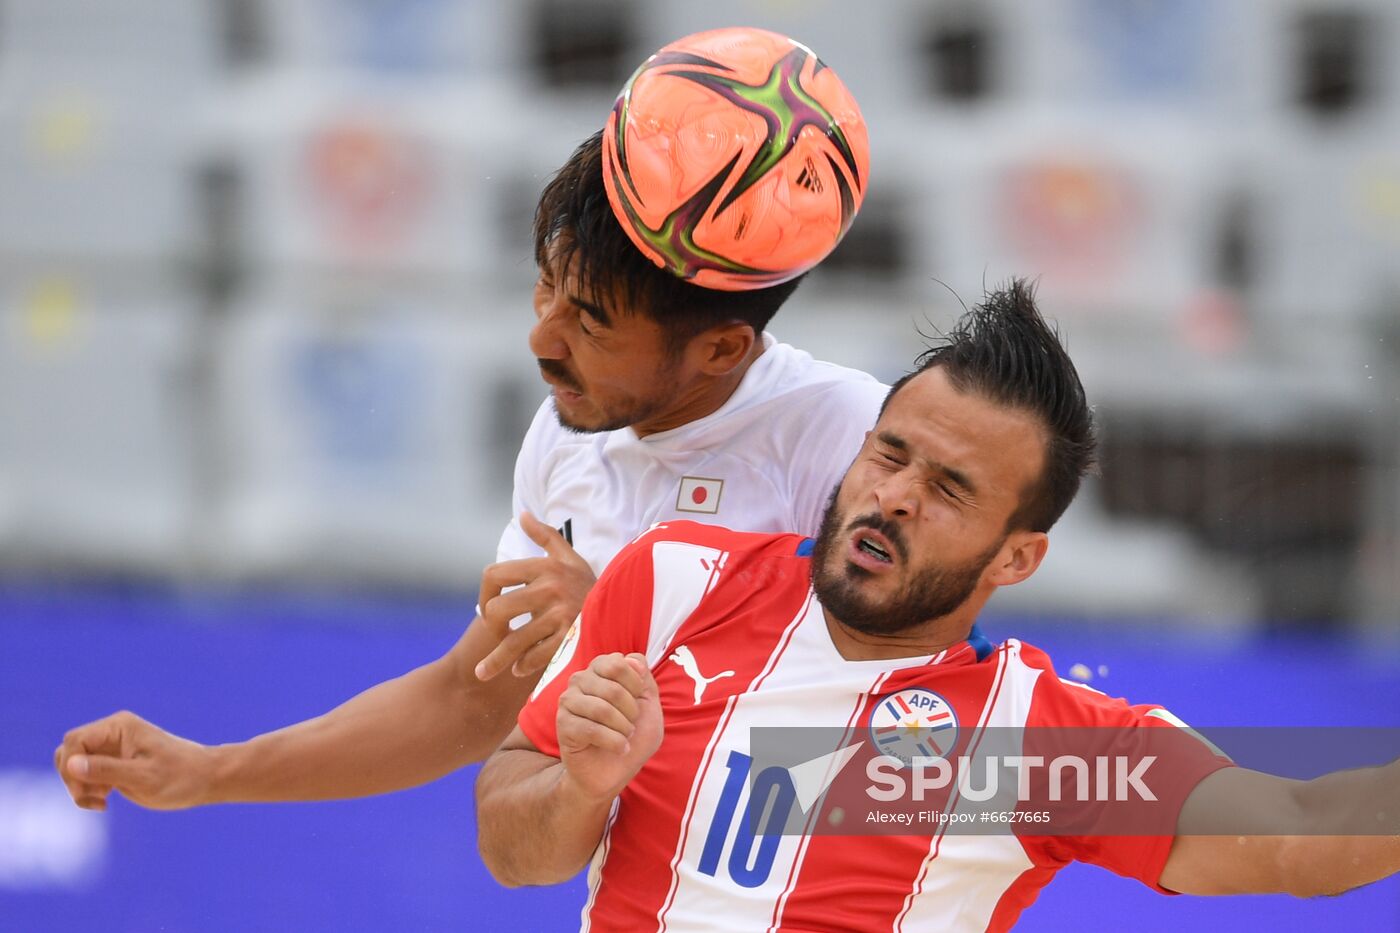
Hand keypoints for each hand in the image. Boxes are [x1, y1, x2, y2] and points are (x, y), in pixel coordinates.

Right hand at [54, 711, 214, 810]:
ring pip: (75, 764)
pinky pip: (86, 773)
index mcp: (119, 727)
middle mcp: (113, 732)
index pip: (74, 741)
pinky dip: (88, 789)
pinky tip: (106, 800)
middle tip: (96, 799)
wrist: (205, 779)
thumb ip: (107, 770)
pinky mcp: (115, 761)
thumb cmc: (180, 777)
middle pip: (70, 752)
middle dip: (74, 778)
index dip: (71, 768)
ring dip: (80, 785)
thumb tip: (71, 763)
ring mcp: (113, 746)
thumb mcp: (143, 778)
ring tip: (103, 801)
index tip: (87, 793)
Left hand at [475, 512, 595, 680]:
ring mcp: (560, 615)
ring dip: (496, 660)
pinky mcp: (570, 638)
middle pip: (498, 609)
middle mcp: (550, 588)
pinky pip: (536, 656)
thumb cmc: (588, 583)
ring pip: (514, 640)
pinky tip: (519, 668)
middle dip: (491, 626)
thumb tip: (522, 515)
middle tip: (496, 633)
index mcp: (545, 566)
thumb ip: (545, 536)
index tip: (488, 607)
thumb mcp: (569, 557)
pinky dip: (525, 664)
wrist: (626, 604)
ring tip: (481, 672)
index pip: (495, 574)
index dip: (484, 592)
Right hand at [556, 653, 662, 802]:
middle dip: (631, 712)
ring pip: (602, 709)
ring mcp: (569, 701)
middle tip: (631, 725)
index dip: (636, 686)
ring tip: (625, 737)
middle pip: (612, 687)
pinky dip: (614, 742)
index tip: (638, 703)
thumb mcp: (650, 704)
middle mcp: (581, 679)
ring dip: (623, 728)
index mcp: (601, 669)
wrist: (614, 771)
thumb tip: (631, 659)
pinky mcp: (563, 724)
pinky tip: (619, 748)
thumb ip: (644, 679)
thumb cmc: (632, 735)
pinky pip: (592, 729)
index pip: (618, 663)